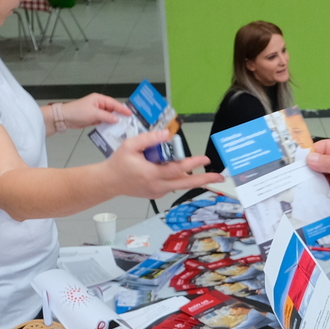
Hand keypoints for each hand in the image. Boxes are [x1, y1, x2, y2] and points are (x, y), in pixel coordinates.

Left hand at [55, 93, 131, 127]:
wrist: (65, 118)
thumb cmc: (77, 111)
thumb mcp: (93, 113)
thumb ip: (106, 116)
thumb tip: (116, 119)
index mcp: (99, 99)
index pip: (114, 103)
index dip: (122, 108)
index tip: (130, 113)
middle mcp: (99, 104)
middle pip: (112, 109)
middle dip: (120, 115)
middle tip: (129, 120)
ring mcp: (97, 112)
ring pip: (109, 116)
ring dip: (114, 121)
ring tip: (123, 126)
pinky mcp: (94, 118)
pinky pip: (104, 121)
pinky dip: (108, 125)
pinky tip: (113, 129)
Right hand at [105, 129, 225, 199]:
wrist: (109, 182)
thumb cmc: (119, 163)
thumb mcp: (130, 145)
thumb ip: (148, 139)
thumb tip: (166, 135)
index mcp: (151, 174)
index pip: (176, 169)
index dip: (192, 164)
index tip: (205, 159)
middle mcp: (157, 186)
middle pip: (184, 183)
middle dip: (203, 180)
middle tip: (219, 177)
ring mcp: (157, 192)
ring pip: (179, 185)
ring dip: (193, 179)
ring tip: (209, 174)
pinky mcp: (157, 193)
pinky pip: (172, 185)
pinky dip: (179, 178)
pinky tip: (184, 172)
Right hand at [304, 139, 329, 220]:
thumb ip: (327, 162)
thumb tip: (311, 158)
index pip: (325, 147)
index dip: (313, 150)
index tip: (301, 156)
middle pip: (320, 162)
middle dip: (309, 166)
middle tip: (297, 170)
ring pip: (319, 177)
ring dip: (311, 179)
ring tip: (300, 181)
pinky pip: (322, 190)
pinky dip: (315, 191)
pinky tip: (308, 191)